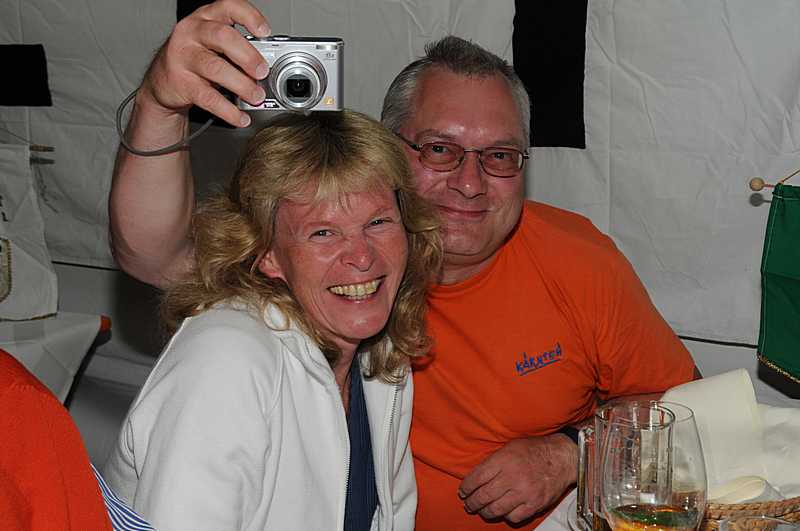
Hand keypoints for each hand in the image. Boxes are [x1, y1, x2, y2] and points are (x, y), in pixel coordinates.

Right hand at [139, 0, 270, 126]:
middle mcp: (192, 33)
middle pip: (223, 37)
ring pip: (216, 68)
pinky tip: (241, 117)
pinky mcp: (181, 82)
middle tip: (262, 72)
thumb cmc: (195, 59)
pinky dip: (229, 110)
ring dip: (242, 85)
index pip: (228, 6)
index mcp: (205, 18)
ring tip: (257, 97)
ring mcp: (184, 56)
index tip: (265, 32)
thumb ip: (239, 49)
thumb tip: (269, 68)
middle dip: (248, 55)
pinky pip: (208, 98)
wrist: (163, 80)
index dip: (249, 17)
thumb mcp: (215, 45)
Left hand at [458, 433, 577, 523]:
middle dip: (472, 503)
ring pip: (495, 510)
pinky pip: (513, 517)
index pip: (477, 478)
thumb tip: (476, 477)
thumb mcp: (510, 447)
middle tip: (469, 504)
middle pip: (483, 496)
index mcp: (504, 460)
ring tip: (482, 510)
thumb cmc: (534, 450)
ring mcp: (524, 493)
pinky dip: (505, 516)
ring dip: (485, 512)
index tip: (463, 491)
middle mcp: (512, 477)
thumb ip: (493, 461)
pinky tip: (503, 511)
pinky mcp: (534, 504)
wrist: (561, 458)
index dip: (466, 487)